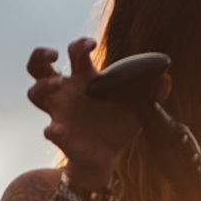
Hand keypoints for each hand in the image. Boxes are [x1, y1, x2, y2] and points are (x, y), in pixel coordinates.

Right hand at [26, 37, 165, 191]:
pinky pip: (50, 130)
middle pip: (39, 67)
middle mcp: (67, 92)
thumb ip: (153, 92)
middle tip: (54, 54)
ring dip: (41, 86)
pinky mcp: (61, 135)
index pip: (75, 52)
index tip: (93, 44)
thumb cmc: (118, 125)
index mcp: (85, 79)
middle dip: (40, 55)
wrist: (107, 157)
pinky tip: (57, 129)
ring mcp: (59, 112)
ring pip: (34, 93)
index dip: (80, 44)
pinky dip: (52, 130)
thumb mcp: (139, 107)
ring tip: (56, 85)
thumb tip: (166, 77)